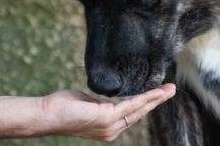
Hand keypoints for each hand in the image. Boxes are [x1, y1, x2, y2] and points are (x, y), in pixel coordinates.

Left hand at [39, 83, 175, 141]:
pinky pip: (131, 105)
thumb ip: (99, 102)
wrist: (46, 114)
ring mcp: (110, 126)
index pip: (131, 114)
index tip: (158, 94)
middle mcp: (112, 130)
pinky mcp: (107, 118)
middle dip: (157, 101)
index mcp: (108, 127)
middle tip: (172, 89)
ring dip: (156, 98)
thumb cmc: (61, 107)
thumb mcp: (86, 103)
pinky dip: (145, 97)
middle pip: (140, 113)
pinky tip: (154, 92)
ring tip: (169, 89)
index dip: (146, 104)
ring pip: (139, 109)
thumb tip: (105, 97)